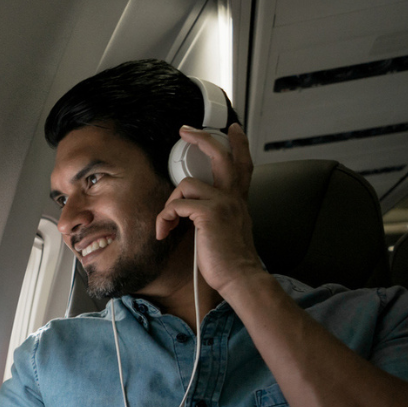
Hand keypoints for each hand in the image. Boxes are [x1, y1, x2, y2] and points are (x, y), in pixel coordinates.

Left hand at [155, 123, 263, 297]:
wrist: (240, 277)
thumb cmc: (230, 261)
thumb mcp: (229, 230)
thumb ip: (220, 214)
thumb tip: (194, 210)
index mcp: (238, 201)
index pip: (242, 163)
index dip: (238, 143)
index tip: (232, 129)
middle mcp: (233, 197)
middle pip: (220, 155)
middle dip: (201, 138)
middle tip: (185, 131)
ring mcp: (222, 203)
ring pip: (186, 184)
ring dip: (169, 204)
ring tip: (167, 224)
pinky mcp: (209, 214)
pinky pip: (176, 205)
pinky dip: (165, 218)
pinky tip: (164, 232)